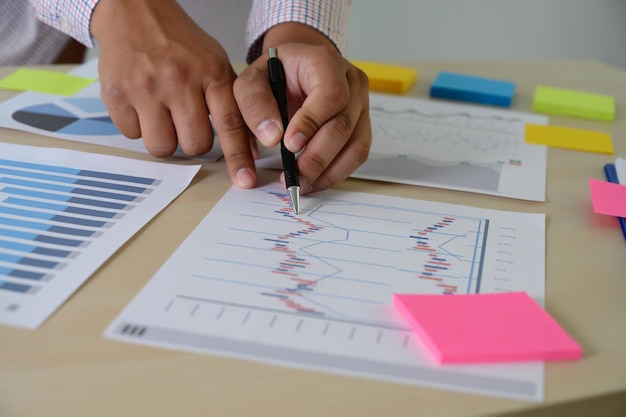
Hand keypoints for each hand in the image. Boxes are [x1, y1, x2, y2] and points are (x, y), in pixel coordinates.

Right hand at [91, 0, 255, 187]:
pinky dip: (138, 125)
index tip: (243, 180)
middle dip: (193, 140)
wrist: (134, 10)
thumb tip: (250, 147)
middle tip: (186, 121)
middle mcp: (179, 80)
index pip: (230, 124)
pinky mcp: (116, 94)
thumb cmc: (179, 44)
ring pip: (162, 147)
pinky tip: (141, 102)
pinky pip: (132, 135)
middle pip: (195, 145)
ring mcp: (145, 87)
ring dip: (164, 138)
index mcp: (211, 73)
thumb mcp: (214, 63)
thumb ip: (230, 102)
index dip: (238, 156)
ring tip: (162, 113)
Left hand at [234, 23, 370, 193]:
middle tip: (292, 177)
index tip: (289, 144)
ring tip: (301, 184)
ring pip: (355, 145)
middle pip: (343, 125)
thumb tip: (272, 137)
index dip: (312, 121)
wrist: (296, 69)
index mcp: (326, 62)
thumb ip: (255, 104)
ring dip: (328, 171)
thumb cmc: (275, 74)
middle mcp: (351, 82)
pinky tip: (314, 181)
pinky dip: (335, 173)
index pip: (330, 93)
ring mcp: (361, 105)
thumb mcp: (252, 80)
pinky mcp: (362, 126)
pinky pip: (357, 155)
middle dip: (316, 157)